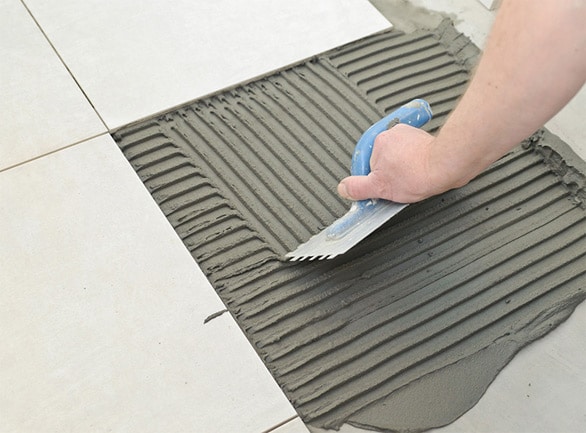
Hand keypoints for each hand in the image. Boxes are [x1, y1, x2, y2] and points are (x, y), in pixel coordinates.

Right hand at [337, 124, 455, 202]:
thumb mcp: (380, 187)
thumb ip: (358, 188)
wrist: (446, 166)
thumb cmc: (417, 173)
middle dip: (389, 174)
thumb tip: (343, 188)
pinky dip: (415, 164)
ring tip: (411, 179)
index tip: (383, 187)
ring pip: (398, 158)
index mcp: (378, 141)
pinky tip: (419, 174)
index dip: (374, 180)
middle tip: (399, 184)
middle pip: (382, 160)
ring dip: (403, 169)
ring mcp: (409, 135)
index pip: (367, 165)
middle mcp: (392, 133)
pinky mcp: (424, 139)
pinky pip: (412, 154)